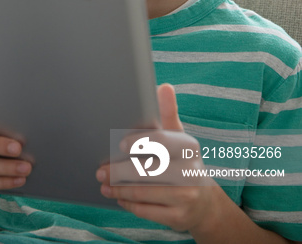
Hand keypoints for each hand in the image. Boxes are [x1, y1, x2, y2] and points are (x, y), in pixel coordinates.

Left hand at [96, 84, 215, 232]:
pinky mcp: (179, 218)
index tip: (120, 143)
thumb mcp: (179, 138)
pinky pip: (147, 210)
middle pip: (148, 170)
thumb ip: (168, 113)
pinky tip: (118, 197)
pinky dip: (129, 204)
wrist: (204, 203)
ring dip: (119, 188)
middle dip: (120, 171)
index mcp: (189, 148)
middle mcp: (191, 172)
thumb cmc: (183, 163)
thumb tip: (163, 86)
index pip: (163, 141)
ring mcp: (186, 197)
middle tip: (100, 171)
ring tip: (104, 184)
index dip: (140, 142)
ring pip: (144, 192)